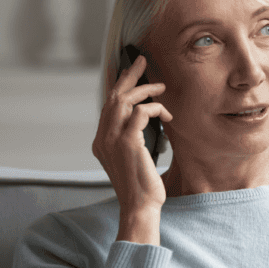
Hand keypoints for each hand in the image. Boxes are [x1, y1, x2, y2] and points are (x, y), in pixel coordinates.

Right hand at [93, 54, 172, 215]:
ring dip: (145, 88)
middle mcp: (103, 138)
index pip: (108, 106)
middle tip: (141, 60)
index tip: (130, 73)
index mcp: (101, 142)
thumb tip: (146, 119)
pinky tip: (167, 114)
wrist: (140, 207)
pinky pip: (141, 112)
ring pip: (124, 100)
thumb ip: (133, 139)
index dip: (119, 86)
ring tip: (161, 86)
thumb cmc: (142, 187)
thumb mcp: (133, 159)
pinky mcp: (128, 142)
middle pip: (113, 96)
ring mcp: (113, 139)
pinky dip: (155, 107)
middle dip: (128, 76)